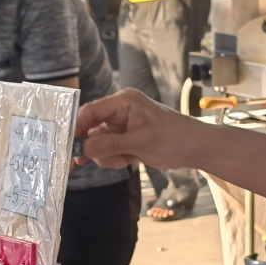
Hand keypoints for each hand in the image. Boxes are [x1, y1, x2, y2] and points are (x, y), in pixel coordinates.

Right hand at [74, 87, 204, 170]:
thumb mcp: (140, 142)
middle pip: (91, 129)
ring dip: (107, 156)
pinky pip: (109, 150)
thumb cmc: (173, 138)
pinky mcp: (126, 140)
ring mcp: (122, 126)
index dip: (77, 128)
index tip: (69, 146)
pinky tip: (129, 161)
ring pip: (99, 143)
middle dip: (94, 147)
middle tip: (92, 162)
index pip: (91, 111)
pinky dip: (114, 159)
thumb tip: (83, 149)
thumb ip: (110, 144)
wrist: (195, 149)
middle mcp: (120, 111)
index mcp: (123, 102)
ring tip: (125, 160)